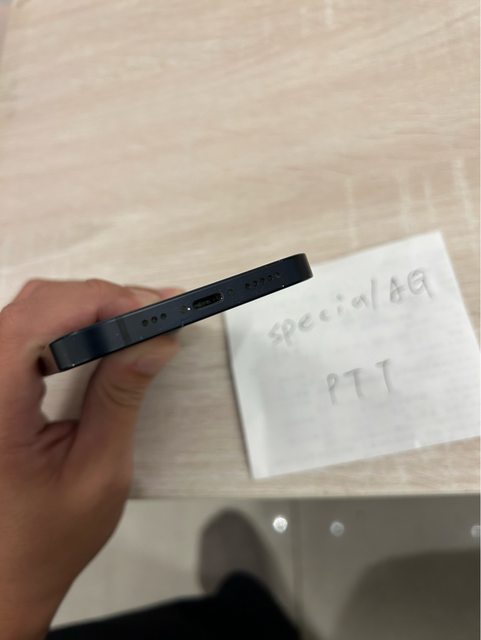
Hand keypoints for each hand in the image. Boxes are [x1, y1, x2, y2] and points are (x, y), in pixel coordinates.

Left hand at [0, 278, 180, 638]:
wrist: (3, 574)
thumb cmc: (45, 537)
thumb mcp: (99, 471)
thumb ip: (122, 397)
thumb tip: (154, 340)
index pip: (38, 323)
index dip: (99, 303)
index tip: (151, 311)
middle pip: (36, 306)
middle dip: (103, 300)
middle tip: (158, 314)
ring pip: (32, 310)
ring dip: (90, 308)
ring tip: (141, 322)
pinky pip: (27, 330)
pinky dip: (72, 322)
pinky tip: (104, 334)